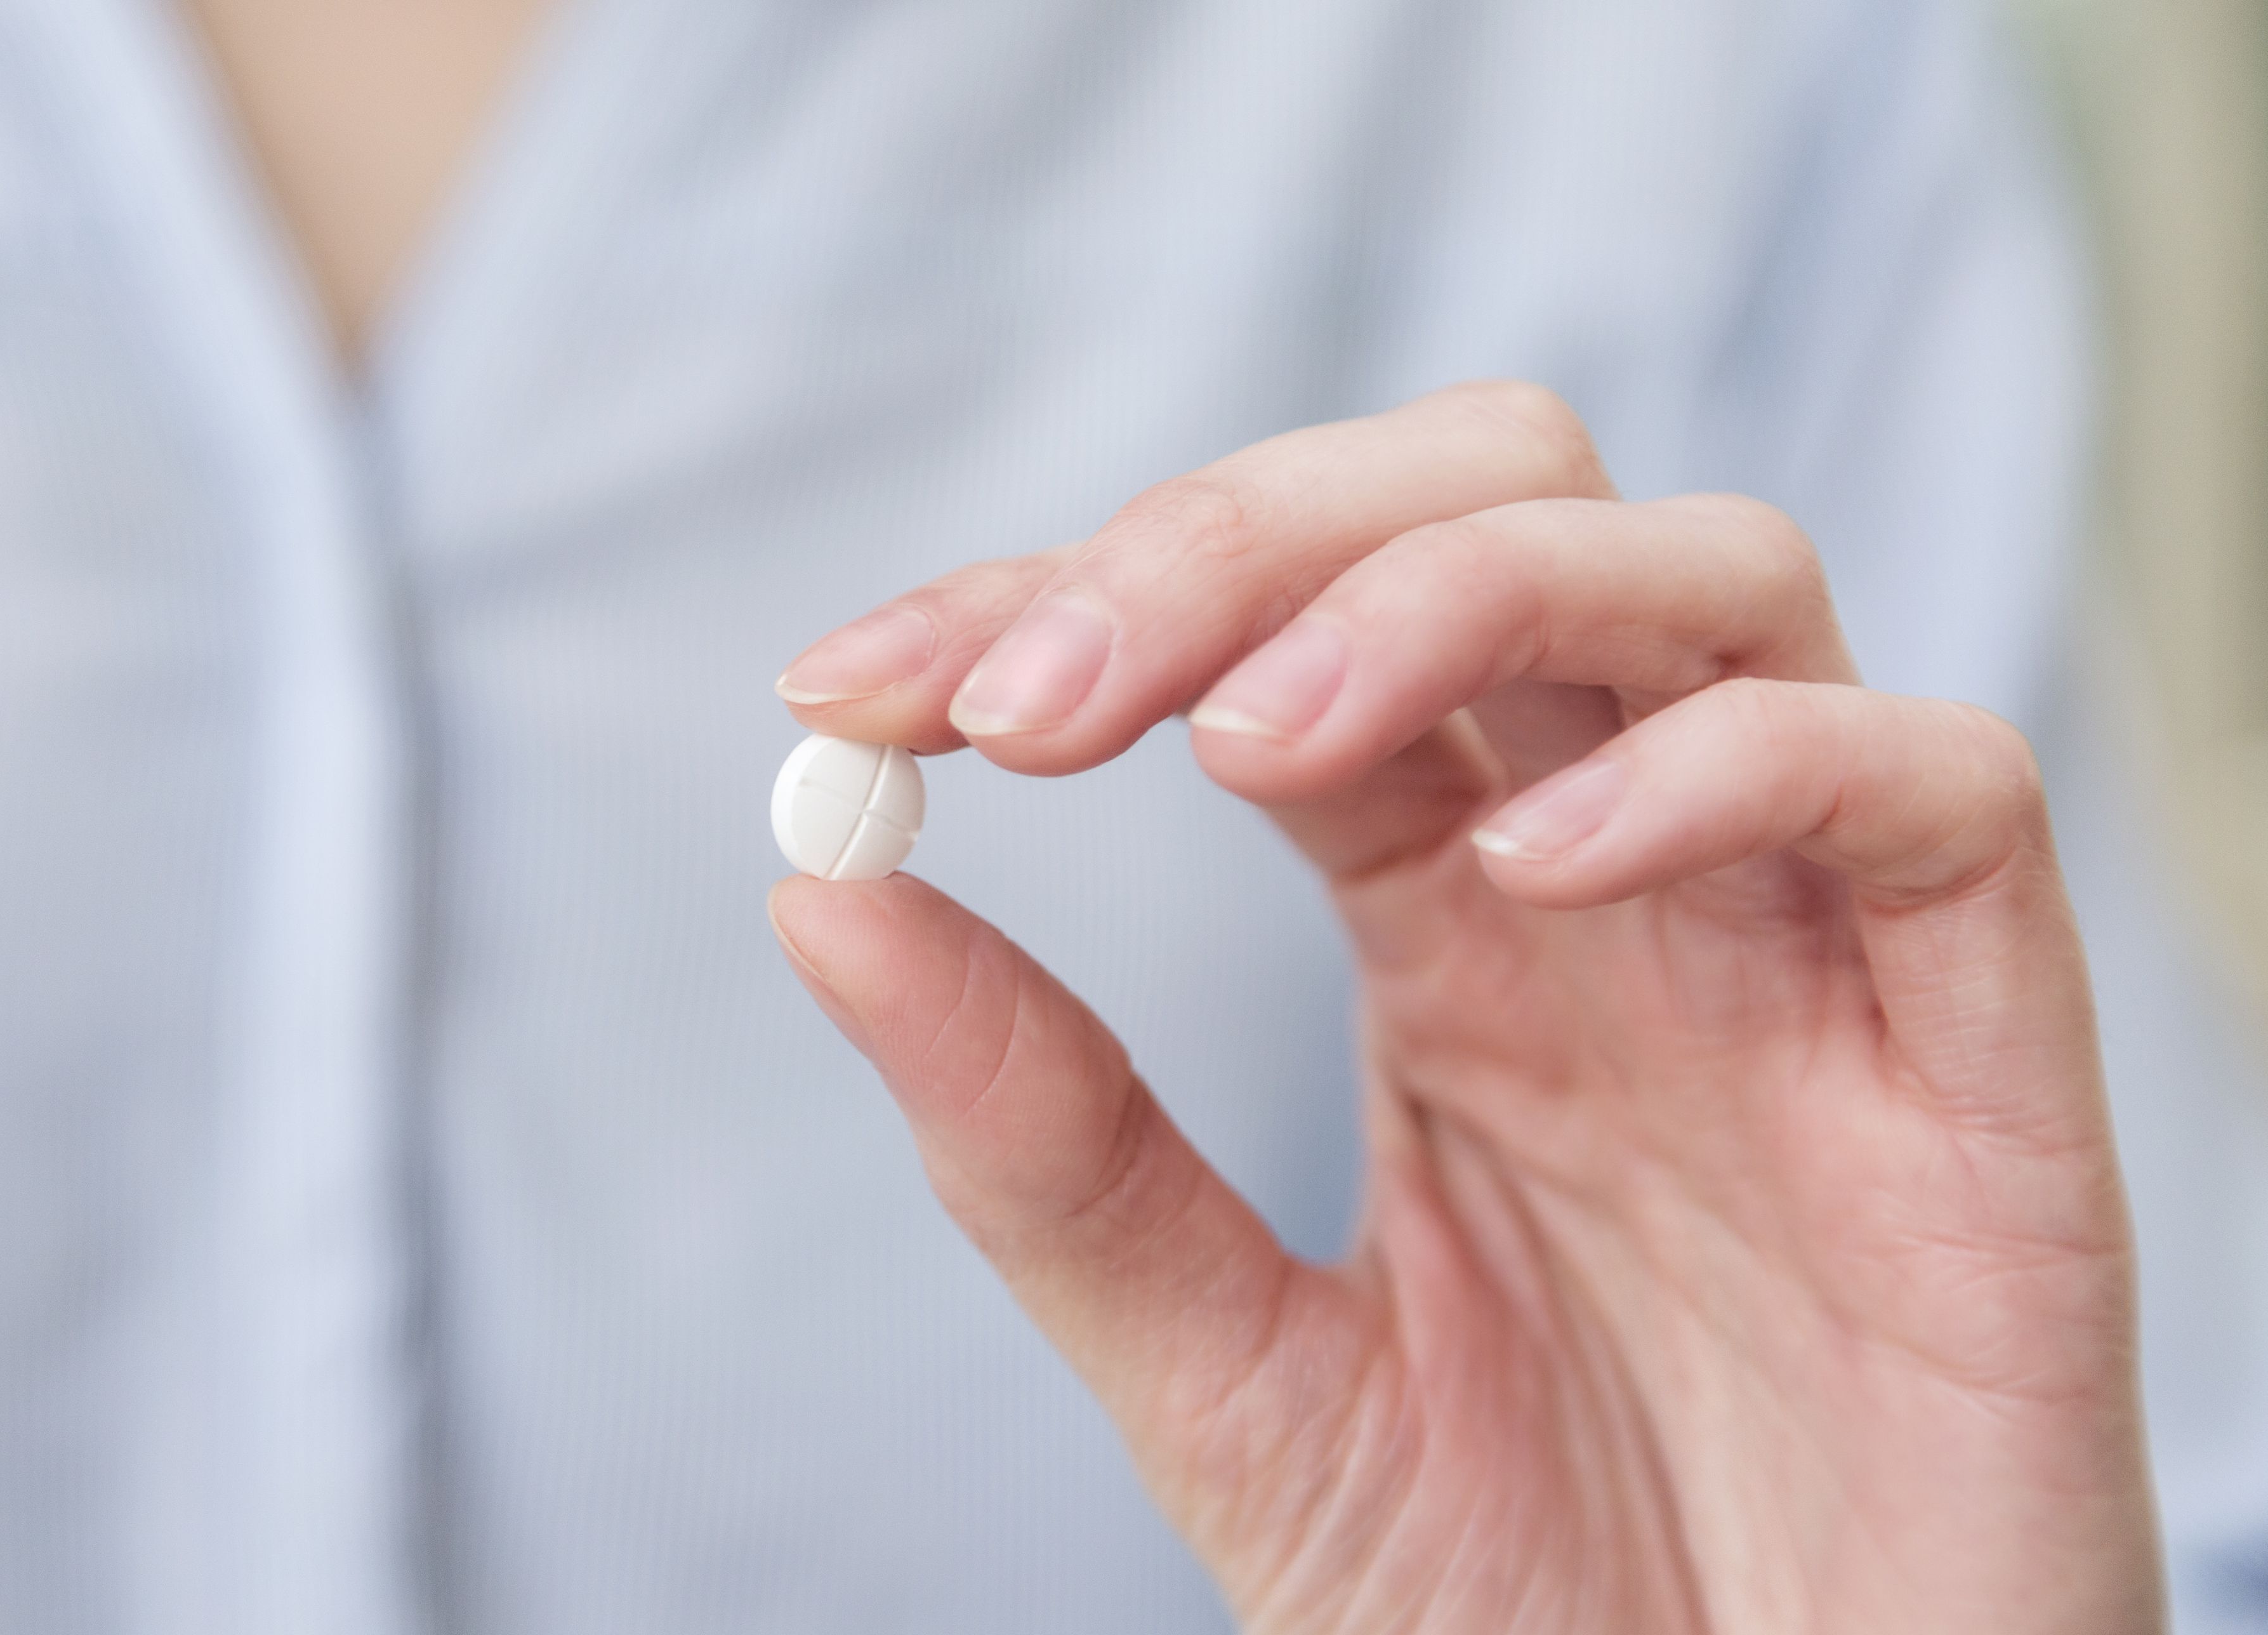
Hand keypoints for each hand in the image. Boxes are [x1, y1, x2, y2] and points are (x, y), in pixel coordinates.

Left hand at [768, 384, 2162, 1632]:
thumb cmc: (1524, 1606)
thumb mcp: (1235, 1376)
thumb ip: (1052, 1147)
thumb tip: (825, 896)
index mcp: (1446, 925)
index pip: (1264, 638)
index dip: (1059, 604)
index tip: (849, 695)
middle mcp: (1624, 882)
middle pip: (1484, 507)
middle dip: (1240, 539)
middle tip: (1030, 701)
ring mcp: (1811, 949)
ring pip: (1704, 573)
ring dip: (1449, 592)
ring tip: (1247, 743)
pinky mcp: (1993, 1058)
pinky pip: (1930, 786)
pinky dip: (1727, 769)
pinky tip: (1532, 872)